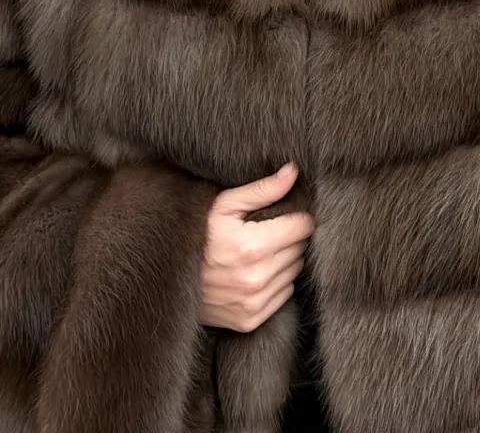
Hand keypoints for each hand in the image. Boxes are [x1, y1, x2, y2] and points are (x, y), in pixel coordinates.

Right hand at [199, 162, 314, 331]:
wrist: (164, 274)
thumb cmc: (195, 233)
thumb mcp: (224, 204)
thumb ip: (262, 189)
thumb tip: (293, 172)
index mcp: (253, 246)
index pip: (303, 226)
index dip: (297, 216)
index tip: (285, 213)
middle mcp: (256, 277)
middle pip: (299, 248)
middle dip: (289, 236)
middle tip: (267, 230)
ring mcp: (253, 302)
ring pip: (294, 271)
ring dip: (284, 259)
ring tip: (260, 250)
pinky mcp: (250, 319)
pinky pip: (284, 294)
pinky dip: (276, 282)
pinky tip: (256, 271)